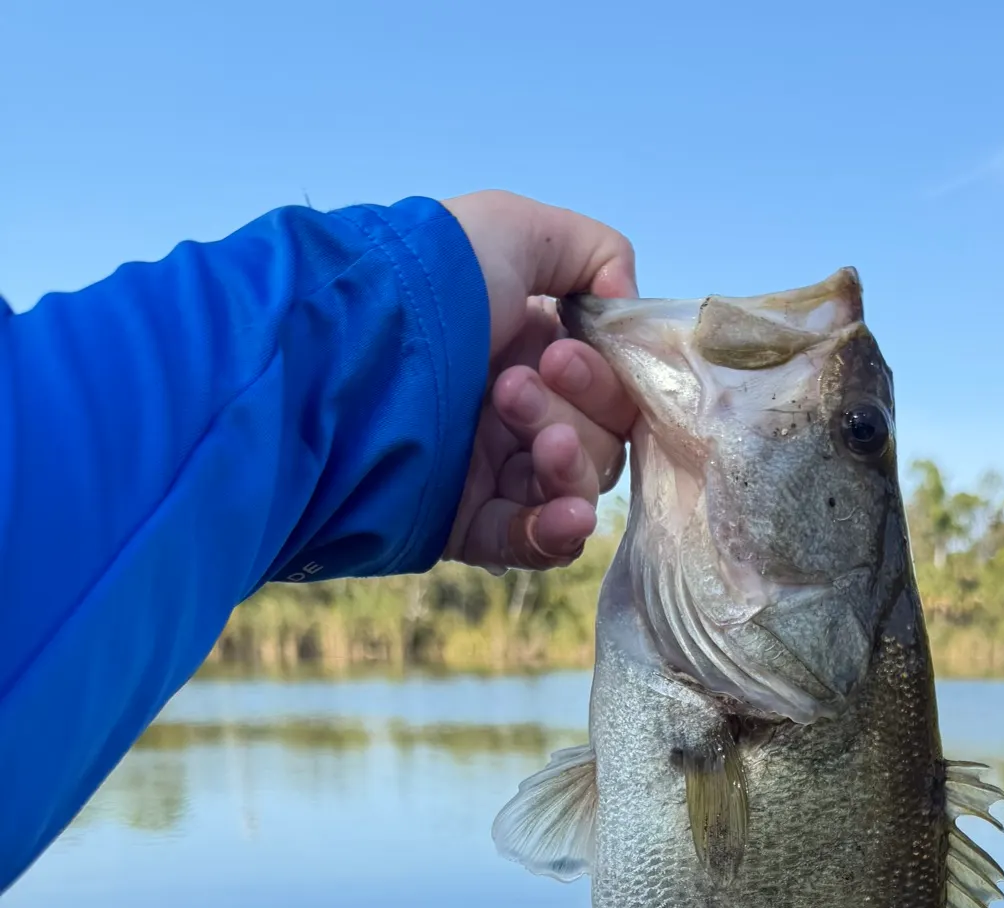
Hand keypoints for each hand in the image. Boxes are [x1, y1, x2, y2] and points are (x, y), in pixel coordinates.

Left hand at [439, 190, 637, 572]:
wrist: (338, 354)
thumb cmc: (427, 281)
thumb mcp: (515, 229)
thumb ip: (597, 254)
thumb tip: (626, 307)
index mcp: (529, 347)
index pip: (609, 386)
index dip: (603, 378)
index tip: (561, 355)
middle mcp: (514, 410)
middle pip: (599, 440)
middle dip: (575, 414)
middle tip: (512, 388)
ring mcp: (490, 470)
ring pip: (573, 490)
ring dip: (572, 468)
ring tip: (540, 444)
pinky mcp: (465, 525)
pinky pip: (531, 545)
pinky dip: (557, 534)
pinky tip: (568, 517)